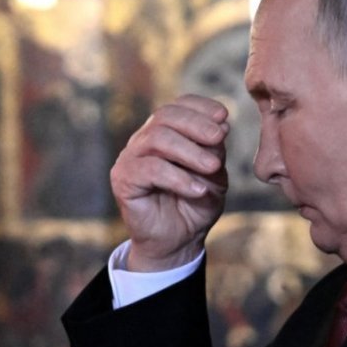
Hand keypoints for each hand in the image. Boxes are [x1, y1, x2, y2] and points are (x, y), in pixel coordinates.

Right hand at [110, 94, 228, 271]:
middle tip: (219, 138)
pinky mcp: (123, 179)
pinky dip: (178, 178)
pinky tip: (198, 190)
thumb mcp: (213, 174)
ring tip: (213, 168)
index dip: (200, 106)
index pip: (177, 106)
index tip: (224, 116)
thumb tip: (220, 125)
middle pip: (164, 116)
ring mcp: (130, 158)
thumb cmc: (195, 204)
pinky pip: (150, 169)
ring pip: (156, 138)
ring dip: (189, 151)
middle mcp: (143, 140)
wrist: (178, 241)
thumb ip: (214, 150)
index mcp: (164, 132)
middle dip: (196, 124)